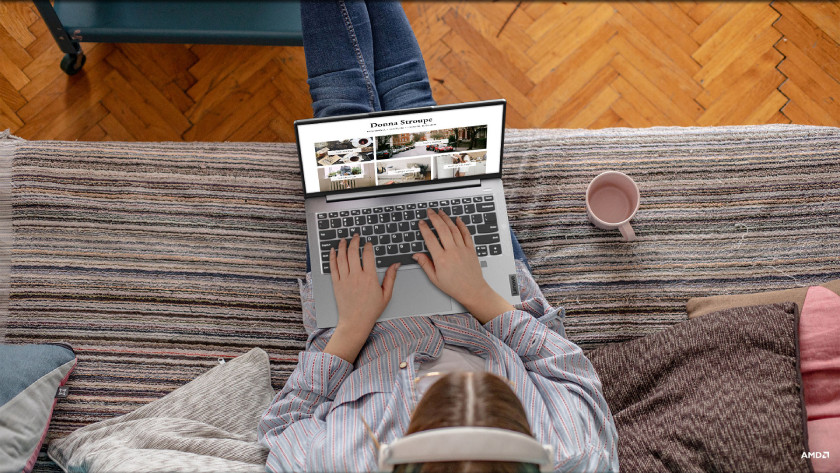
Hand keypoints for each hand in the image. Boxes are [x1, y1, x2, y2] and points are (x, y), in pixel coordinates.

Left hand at [324, 234, 398, 361]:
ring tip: (344, 240)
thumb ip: (391, 277)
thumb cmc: (371, 310)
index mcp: (369, 278)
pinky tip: (333, 251)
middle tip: (356, 236)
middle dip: (354, 242)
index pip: (368, 255)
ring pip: (342, 258)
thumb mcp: (386, 294)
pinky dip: (332, 257)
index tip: (368, 243)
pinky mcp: (337, 284)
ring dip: (343, 246)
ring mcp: (345, 280)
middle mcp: (356, 276)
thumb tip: (395, 264)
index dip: (368, 246)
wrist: (355, 322)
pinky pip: (333, 267)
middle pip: (353, 253)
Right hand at [413, 209, 513, 323]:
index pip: (430, 239)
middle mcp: (452, 252)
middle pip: (442, 229)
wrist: (472, 290)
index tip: (421, 222)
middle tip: (430, 211)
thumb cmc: (454, 286)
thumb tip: (416, 255)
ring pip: (453, 229)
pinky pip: (466, 234)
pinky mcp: (471, 249)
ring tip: (440, 212)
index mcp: (441, 259)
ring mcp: (462, 249)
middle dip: (434, 218)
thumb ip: (425, 264)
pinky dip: (462, 225)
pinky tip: (457, 219)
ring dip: (446, 218)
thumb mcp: (435, 278)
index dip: (424, 228)